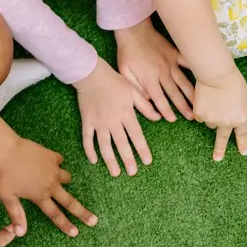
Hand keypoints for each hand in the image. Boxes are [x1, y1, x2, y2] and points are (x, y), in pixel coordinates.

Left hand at [0, 137, 96, 236]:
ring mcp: (54, 170)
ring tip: (60, 181)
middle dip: (82, 213)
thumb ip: (16, 215)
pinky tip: (50, 162)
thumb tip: (20, 233)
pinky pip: (59, 161)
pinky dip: (56, 163)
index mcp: (40, 196)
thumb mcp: (8, 197)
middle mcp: (51, 185)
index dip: (66, 225)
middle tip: (94, 221)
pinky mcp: (52, 157)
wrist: (7, 150)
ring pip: (67, 178)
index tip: (76, 233)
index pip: (55, 215)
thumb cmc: (5, 174)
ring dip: (65, 181)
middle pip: (70, 202)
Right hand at [76, 59, 155, 176]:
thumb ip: (145, 106)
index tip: (147, 161)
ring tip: (116, 173)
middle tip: (132, 172)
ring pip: (104, 145)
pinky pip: (87, 138)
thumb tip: (159, 118)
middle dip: (127, 159)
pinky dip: (89, 150)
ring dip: (110, 160)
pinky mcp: (87, 121)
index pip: (136, 135)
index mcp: (126, 113)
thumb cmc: (114, 81)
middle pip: (121, 144)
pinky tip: (93, 161)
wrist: (91, 74)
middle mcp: (113, 121)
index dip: (142, 149)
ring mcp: (98, 122)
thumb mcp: (133, 91)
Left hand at [116, 19, 195, 123]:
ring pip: (183, 81)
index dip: (166, 111)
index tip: (173, 119)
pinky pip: (188, 63)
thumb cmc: (127, 53)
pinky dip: (196, 70)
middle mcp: (162, 72)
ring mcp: (171, 63)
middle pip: (174, 93)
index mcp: (149, 78)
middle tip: (192, 117)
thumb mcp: (124, 72)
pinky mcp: (175, 54)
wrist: (133, 30)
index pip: (159, 99)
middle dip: (183, 106)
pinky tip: (205, 77)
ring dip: (192, 94)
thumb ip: (136, 89)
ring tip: (199, 103)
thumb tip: (149, 102)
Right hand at [193, 69, 246, 161]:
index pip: (241, 134)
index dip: (242, 144)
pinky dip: (201, 109)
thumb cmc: (233, 82)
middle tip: (217, 159)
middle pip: (222, 138)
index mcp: (241, 118)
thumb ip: (237, 112)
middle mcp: (227, 123)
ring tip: (214, 99)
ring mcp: (213, 120)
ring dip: (211, 114)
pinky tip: (205, 99)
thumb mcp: (242, 99)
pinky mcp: (200, 115)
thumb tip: (229, 120)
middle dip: (220, 149)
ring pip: (210, 122)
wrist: (217, 74)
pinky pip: (200, 116)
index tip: (244, 153)